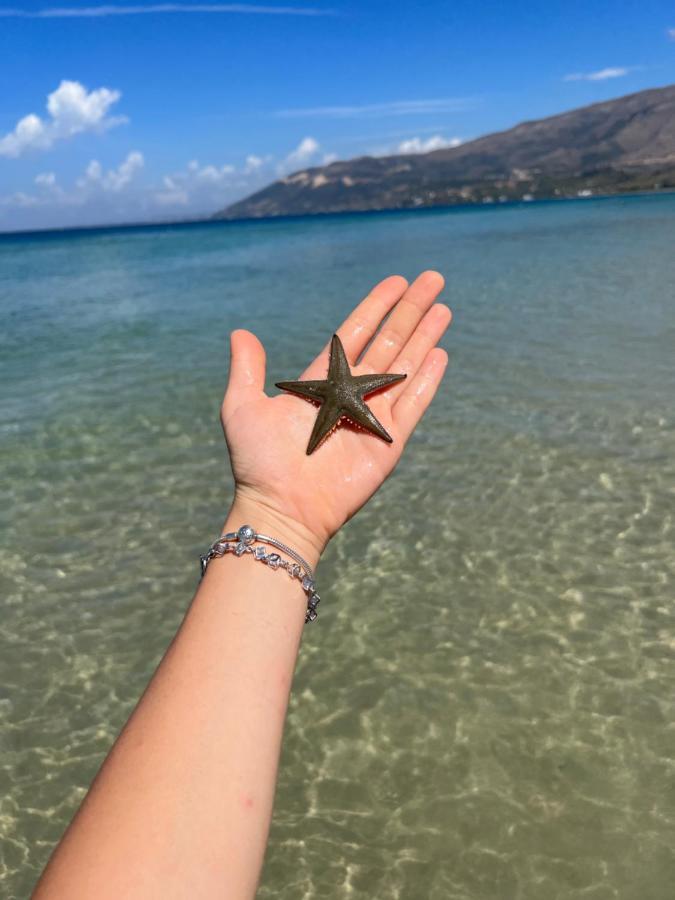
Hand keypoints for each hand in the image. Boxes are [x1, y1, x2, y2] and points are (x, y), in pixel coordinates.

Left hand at [221, 272, 450, 563]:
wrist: (281, 508)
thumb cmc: (258, 462)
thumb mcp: (242, 407)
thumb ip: (247, 369)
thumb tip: (240, 332)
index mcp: (321, 383)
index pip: (354, 334)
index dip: (375, 307)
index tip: (396, 283)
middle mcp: (351, 395)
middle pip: (387, 342)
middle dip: (410, 311)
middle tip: (433, 279)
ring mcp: (372, 417)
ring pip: (405, 367)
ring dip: (424, 337)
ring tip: (444, 308)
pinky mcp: (388, 442)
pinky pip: (412, 404)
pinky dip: (426, 380)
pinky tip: (440, 353)